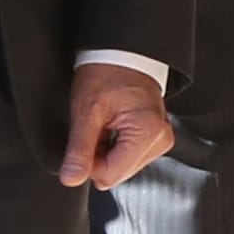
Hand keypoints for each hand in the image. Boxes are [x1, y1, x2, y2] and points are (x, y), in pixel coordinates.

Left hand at [62, 63, 174, 192]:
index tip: (87, 136)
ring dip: (106, 150)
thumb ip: (79, 149)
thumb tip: (71, 179)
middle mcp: (161, 140)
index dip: (89, 161)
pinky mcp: (157, 138)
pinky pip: (129, 156)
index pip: (109, 176)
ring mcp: (161, 140)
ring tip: (106, 123)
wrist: (121, 54)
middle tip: (97, 126)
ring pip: (121, 167)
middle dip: (99, 155)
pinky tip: (113, 125)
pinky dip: (115, 145)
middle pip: (117, 174)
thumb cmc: (106, 73)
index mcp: (149, 133)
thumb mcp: (86, 111)